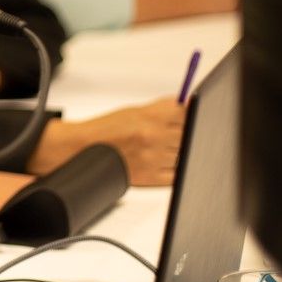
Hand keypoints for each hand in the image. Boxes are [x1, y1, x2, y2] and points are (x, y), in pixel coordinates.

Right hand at [28, 97, 184, 185]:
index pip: (187, 113)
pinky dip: (175, 168)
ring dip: (178, 151)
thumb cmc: (109, 129)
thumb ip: (164, 109)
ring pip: (184, 154)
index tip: (195, 114)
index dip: (192, 114)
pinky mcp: (151, 176)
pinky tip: (164, 161)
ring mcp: (155, 157)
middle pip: (188, 134)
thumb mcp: (136, 110)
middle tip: (174, 134)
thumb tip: (188, 105)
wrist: (86, 149)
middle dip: (184, 134)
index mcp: (152, 116)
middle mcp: (155, 136)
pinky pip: (177, 174)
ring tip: (162, 148)